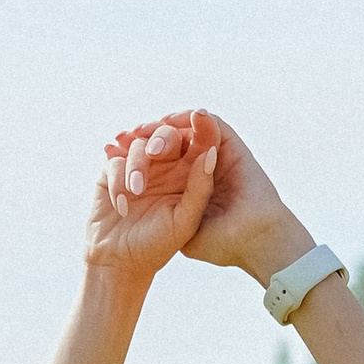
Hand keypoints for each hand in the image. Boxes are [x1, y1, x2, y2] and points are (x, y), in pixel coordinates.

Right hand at [83, 111, 220, 291]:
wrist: (119, 263)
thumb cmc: (157, 247)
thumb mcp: (185, 221)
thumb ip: (199, 187)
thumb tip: (211, 152)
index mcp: (189, 174)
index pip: (198, 141)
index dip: (200, 125)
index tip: (199, 116)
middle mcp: (165, 166)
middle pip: (166, 134)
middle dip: (161, 137)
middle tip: (156, 150)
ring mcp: (138, 167)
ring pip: (139, 145)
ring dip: (137, 164)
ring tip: (136, 192)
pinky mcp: (113, 172)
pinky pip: (116, 161)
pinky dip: (118, 179)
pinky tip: (121, 204)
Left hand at [100, 106, 309, 286]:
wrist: (253, 243)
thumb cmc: (220, 245)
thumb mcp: (182, 229)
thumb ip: (162, 213)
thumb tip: (127, 206)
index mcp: (181, 184)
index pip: (154, 160)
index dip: (131, 154)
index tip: (110, 152)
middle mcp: (195, 167)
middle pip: (165, 142)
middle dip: (143, 138)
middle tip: (125, 139)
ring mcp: (215, 155)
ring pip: (185, 130)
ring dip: (164, 126)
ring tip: (146, 129)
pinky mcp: (233, 148)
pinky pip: (213, 125)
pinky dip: (197, 118)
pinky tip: (174, 121)